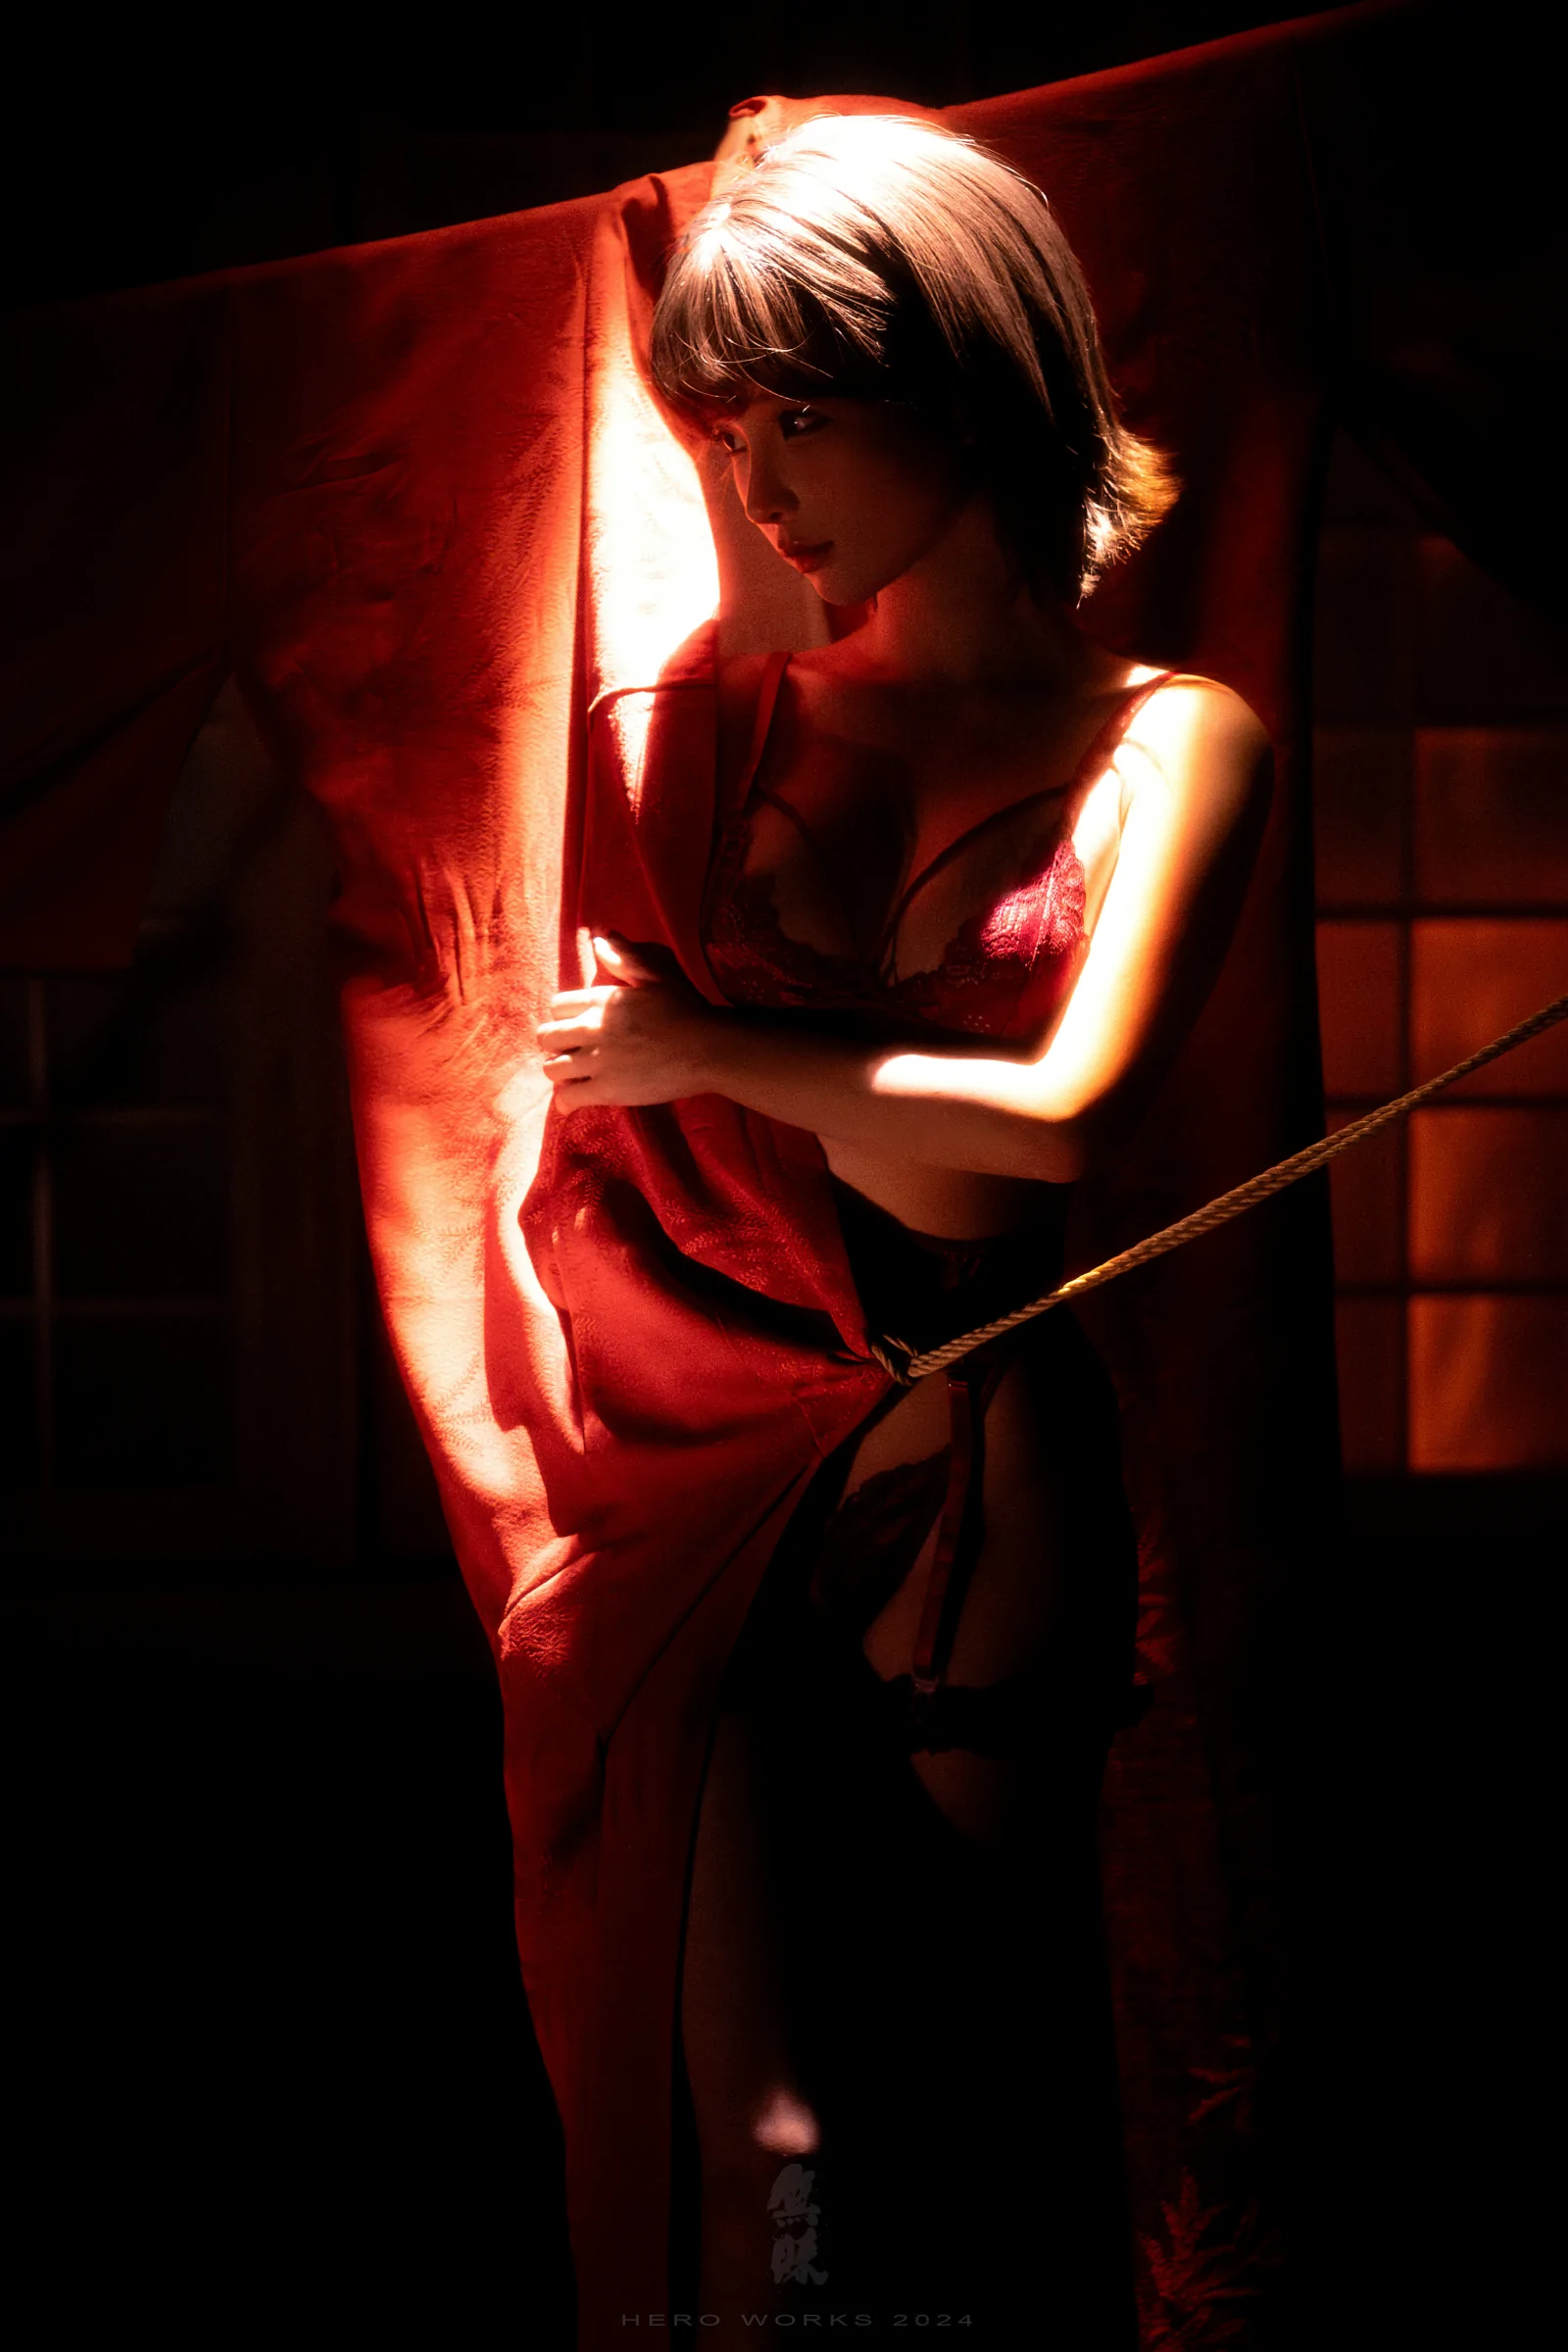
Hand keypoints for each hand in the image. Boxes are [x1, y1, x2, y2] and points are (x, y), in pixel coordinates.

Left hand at [536, 934, 721, 1111]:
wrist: (707, 1050)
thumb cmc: (686, 1010)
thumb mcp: (656, 975)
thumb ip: (625, 958)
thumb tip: (599, 939)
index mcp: (602, 999)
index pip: (557, 1006)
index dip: (562, 1017)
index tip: (575, 1026)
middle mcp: (592, 1028)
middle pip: (547, 1037)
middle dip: (553, 1044)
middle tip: (569, 1052)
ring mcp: (597, 1061)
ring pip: (552, 1068)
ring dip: (559, 1072)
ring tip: (573, 1075)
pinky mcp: (606, 1090)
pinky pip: (568, 1098)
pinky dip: (566, 1102)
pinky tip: (573, 1101)